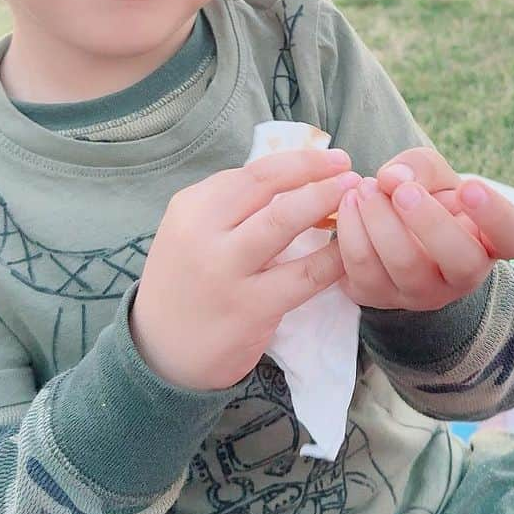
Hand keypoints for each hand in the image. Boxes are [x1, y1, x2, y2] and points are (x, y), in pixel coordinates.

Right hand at [130, 149, 359, 390]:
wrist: (159, 353)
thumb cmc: (187, 285)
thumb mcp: (191, 234)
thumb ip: (231, 208)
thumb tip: (294, 179)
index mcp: (192, 206)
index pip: (254, 171)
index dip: (300, 161)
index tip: (331, 160)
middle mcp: (204, 231)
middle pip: (268, 183)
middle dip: (316, 170)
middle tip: (350, 170)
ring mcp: (226, 269)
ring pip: (284, 219)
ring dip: (325, 200)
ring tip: (355, 196)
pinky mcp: (250, 307)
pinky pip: (303, 275)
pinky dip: (332, 259)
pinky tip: (350, 253)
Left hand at [335, 147, 513, 310]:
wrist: (390, 233)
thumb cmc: (425, 199)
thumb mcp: (433, 174)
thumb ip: (420, 166)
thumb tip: (394, 178)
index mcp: (490, 240)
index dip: (496, 215)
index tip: (470, 186)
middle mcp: (464, 275)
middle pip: (461, 261)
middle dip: (429, 221)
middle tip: (403, 190)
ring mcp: (422, 293)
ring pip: (406, 265)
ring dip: (381, 220)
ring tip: (366, 187)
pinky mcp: (379, 297)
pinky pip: (364, 270)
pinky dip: (352, 232)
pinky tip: (348, 203)